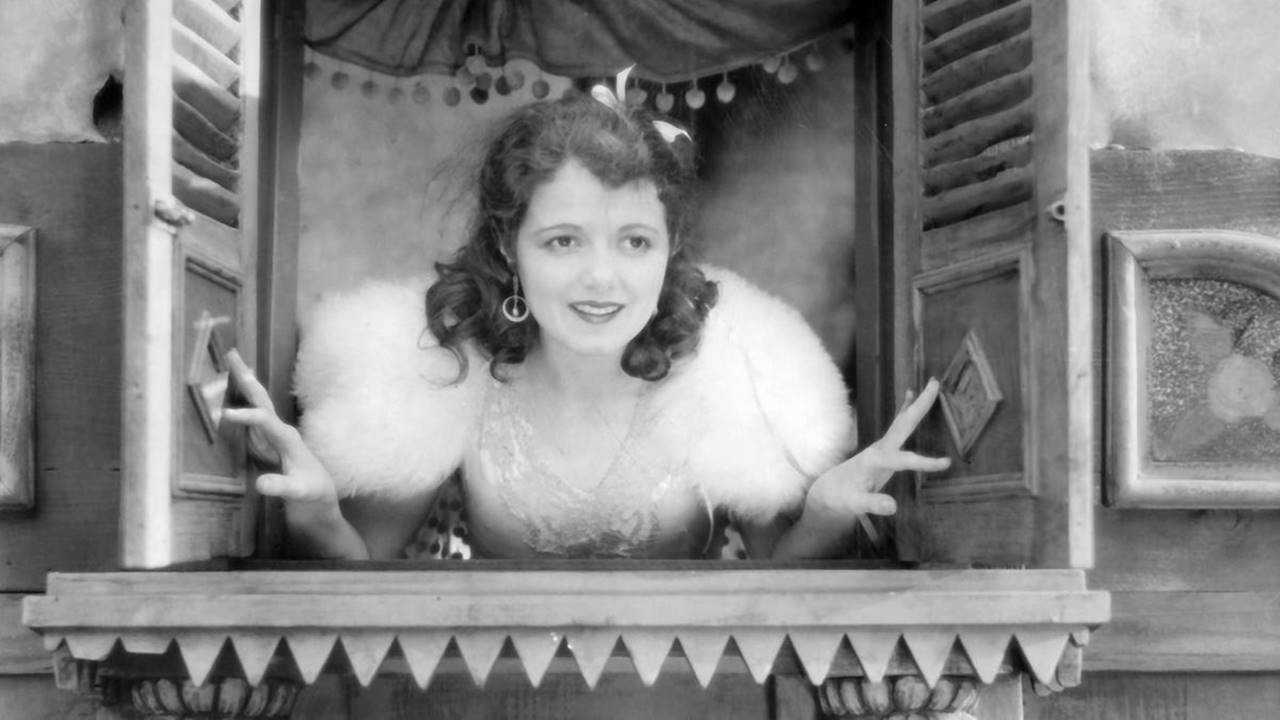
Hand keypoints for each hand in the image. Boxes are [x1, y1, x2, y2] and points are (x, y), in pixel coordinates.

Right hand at [221, 350, 340, 516]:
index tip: (226, 415)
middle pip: (262, 398)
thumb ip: (282, 487)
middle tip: (232, 353)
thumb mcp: (298, 493)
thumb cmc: (311, 494)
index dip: (247, 417)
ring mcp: (274, 433)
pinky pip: (253, 415)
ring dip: (244, 382)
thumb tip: (260, 484)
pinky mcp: (268, 440)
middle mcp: (281, 430)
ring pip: (258, 402)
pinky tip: (233, 392)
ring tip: (232, 360)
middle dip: (247, 377)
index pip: (266, 421)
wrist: (320, 495)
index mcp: (288, 439)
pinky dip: (242, 399)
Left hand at [804, 378, 950, 521]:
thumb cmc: (841, 498)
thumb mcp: (855, 504)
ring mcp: (881, 447)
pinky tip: (910, 397)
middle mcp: (879, 448)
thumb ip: (872, 503)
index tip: (946, 462)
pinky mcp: (883, 449)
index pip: (903, 459)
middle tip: (935, 383)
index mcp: (874, 460)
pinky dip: (906, 411)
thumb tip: (893, 506)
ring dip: (916, 404)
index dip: (925, 462)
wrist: (828, 491)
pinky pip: (898, 427)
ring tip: (931, 385)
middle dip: (919, 405)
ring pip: (902, 422)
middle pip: (902, 424)